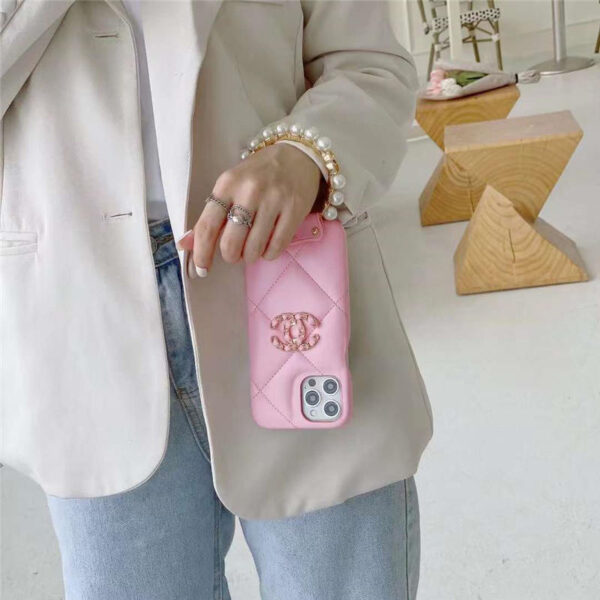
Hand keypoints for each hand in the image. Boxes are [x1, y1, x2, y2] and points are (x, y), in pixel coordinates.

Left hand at [177, 143, 321, 276]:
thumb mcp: (229, 187)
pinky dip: (269, 254)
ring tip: (252, 247)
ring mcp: (274, 200)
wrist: (297, 156)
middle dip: (230, 256)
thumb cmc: (257, 175)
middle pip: (231, 243)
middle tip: (234, 252)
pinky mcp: (295, 210)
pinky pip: (276, 247)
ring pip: (254, 249)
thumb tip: (185, 245)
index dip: (201, 253)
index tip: (202, 268)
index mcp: (227, 184)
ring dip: (250, 256)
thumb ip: (209, 217)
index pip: (207, 226)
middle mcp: (250, 191)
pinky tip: (268, 245)